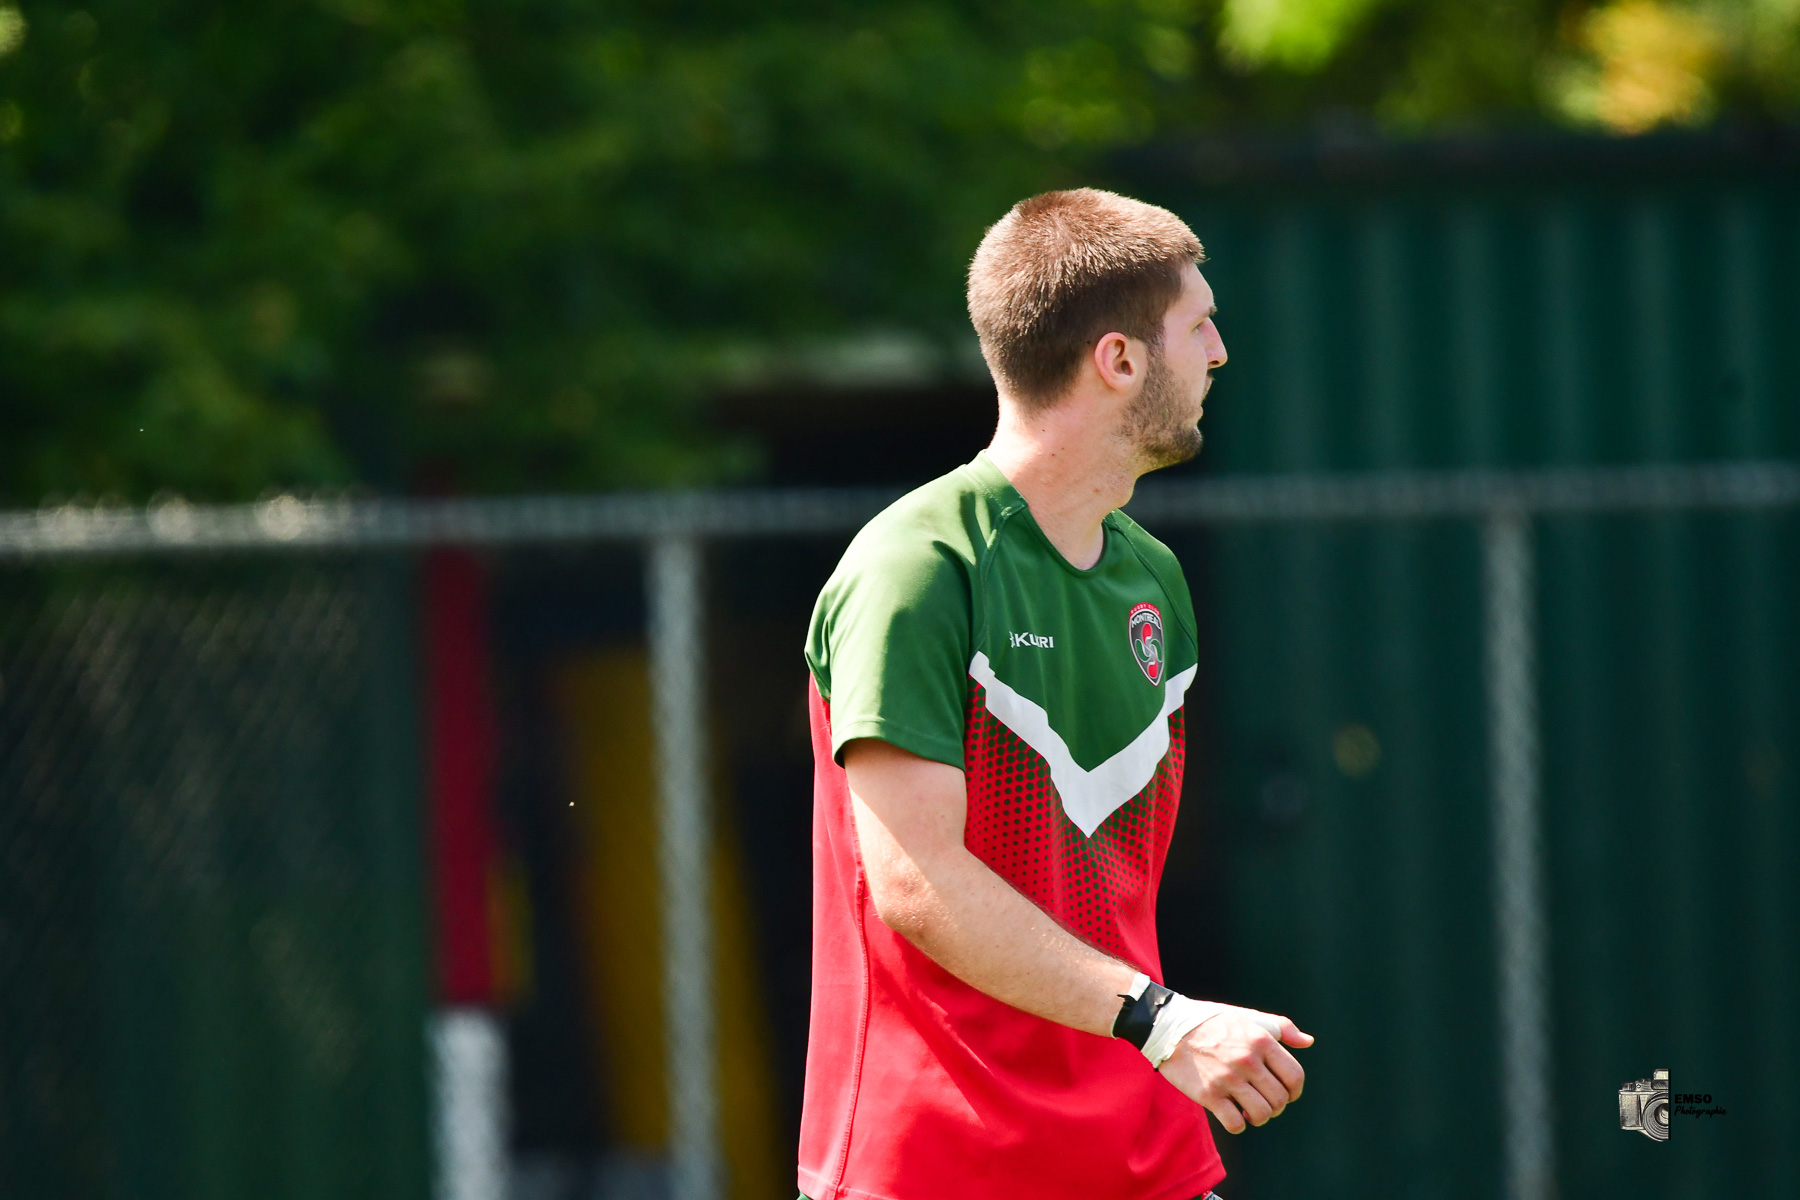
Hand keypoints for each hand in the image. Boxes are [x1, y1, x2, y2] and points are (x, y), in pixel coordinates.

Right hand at [1155, 1005, 1312, 1133]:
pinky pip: (1235, 1124)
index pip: (1295, 1077)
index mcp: (1261, 1040)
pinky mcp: (1208, 1094)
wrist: (1168, 1027)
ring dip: (1258, 1117)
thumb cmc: (1211, 1021)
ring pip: (1261, 1114)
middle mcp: (1247, 1060)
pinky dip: (1238, 1125)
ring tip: (1248, 1110)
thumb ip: (1281, 1027)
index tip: (1285, 1094)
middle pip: (1279, 1099)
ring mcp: (1227, 1078)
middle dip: (1275, 1106)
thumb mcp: (1247, 1016)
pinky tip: (1232, 1114)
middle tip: (1262, 1102)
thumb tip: (1308, 1042)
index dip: (1294, 1092)